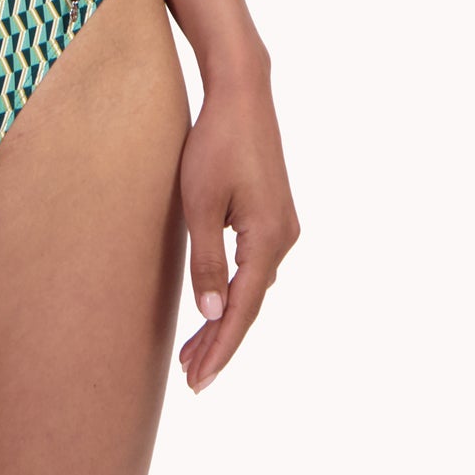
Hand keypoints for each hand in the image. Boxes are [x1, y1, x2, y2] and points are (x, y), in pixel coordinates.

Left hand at [177, 67, 299, 393]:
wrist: (242, 94)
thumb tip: (211, 312)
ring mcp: (282, 226)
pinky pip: (254, 266)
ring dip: (225, 317)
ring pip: (252, 287)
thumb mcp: (199, 201)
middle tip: (190, 377)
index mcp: (268, 239)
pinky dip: (233, 290)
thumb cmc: (215, 142)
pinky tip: (216, 304)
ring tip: (193, 350)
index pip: (243, 309)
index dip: (221, 347)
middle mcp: (284, 238)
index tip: (199, 381)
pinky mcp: (274, 215)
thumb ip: (206, 260)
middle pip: (250, 304)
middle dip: (219, 341)